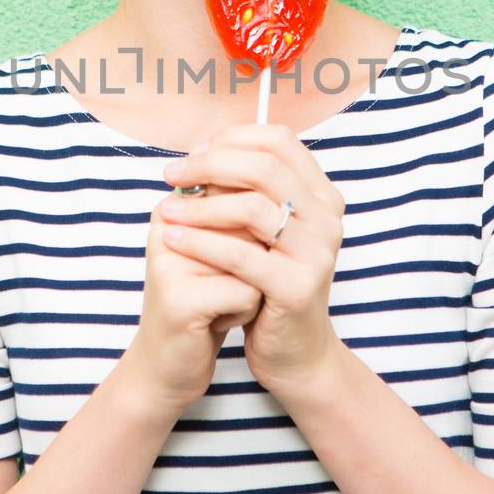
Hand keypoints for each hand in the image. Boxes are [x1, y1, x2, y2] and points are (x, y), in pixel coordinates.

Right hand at [128, 192, 264, 418]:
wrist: (169, 366)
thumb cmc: (206, 303)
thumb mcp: (222, 251)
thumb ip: (242, 215)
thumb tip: (280, 186)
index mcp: (174, 206)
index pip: (241, 195)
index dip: (252, 235)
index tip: (225, 262)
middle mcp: (166, 225)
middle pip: (251, 226)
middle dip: (255, 261)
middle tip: (224, 285)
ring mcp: (170, 261)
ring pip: (254, 258)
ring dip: (251, 286)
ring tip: (220, 302)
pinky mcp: (180, 299)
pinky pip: (248, 293)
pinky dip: (245, 312)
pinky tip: (216, 322)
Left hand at [160, 124, 345, 394]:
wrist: (295, 353)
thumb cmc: (270, 284)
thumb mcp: (263, 231)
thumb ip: (246, 191)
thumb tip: (199, 152)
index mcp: (321, 194)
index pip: (278, 141)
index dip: (231, 140)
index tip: (194, 155)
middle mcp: (326, 218)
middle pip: (264, 167)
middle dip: (209, 165)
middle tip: (171, 174)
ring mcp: (317, 253)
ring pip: (252, 208)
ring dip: (201, 205)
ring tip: (166, 210)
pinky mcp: (297, 288)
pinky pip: (241, 256)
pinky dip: (201, 243)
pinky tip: (173, 238)